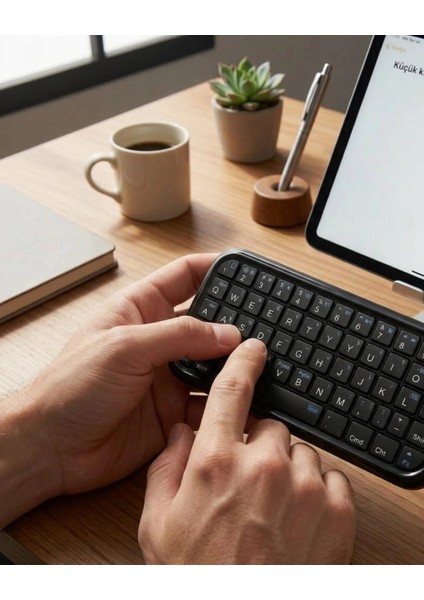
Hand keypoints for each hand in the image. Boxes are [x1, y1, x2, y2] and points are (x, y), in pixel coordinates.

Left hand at [0, 254, 240, 526]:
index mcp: (140, 310)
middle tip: (268, 323)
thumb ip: (179, 336)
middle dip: (236, 322)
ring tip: (264, 362)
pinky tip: (247, 399)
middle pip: (207, 322)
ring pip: (214, 364)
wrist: (51, 448)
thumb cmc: (70, 387)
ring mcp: (167, 376)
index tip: (249, 271)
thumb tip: (228, 333)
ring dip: (235, 364)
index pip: (185, 277)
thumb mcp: (124, 348)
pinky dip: (229, 401)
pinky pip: (210, 402)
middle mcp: (158, 340)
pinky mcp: (173, 411)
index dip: (216, 270)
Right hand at [139, 338, 355, 563]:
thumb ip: (166, 466)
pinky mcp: (337, 510)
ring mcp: (304, 486)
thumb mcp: (158, 522)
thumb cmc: (197, 575)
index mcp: (215, 462)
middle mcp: (262, 465)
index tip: (253, 348)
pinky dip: (317, 490)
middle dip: (257, 444)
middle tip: (247, 479)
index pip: (232, 391)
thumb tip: (181, 431)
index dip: (243, 362)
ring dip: (287, 469)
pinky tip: (296, 518)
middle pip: (269, 425)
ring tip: (270, 507)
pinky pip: (332, 477)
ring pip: (300, 451)